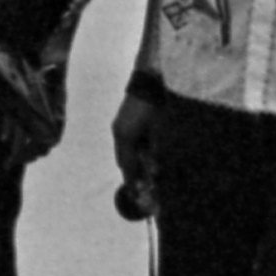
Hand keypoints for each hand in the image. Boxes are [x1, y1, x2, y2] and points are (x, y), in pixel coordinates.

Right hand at [109, 90, 157, 220]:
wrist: (146, 81)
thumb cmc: (154, 106)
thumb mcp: (158, 131)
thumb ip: (154, 151)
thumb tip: (154, 170)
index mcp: (125, 138)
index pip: (128, 166)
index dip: (132, 181)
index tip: (135, 194)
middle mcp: (118, 134)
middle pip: (123, 161)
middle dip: (131, 173)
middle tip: (141, 185)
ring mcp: (118, 127)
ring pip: (122, 152)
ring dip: (131, 161)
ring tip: (143, 169)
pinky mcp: (120, 122)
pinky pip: (124, 142)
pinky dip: (131, 151)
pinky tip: (141, 152)